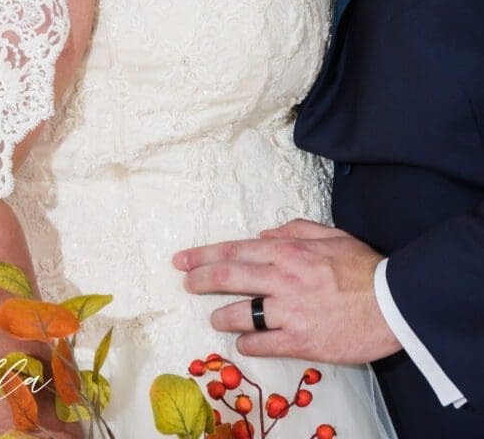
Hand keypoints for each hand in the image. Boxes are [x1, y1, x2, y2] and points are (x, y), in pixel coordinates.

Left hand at [173, 219, 401, 363]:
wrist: (393, 303)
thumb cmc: (363, 266)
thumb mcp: (329, 235)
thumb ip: (293, 231)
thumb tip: (262, 237)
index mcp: (287, 251)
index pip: (233, 251)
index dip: (203, 255)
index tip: (182, 260)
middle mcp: (281, 279)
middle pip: (227, 277)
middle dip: (199, 280)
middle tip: (185, 284)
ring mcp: (289, 312)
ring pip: (240, 313)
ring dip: (221, 316)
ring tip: (215, 318)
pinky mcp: (300, 341)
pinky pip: (262, 344)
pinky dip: (247, 343)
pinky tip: (241, 343)